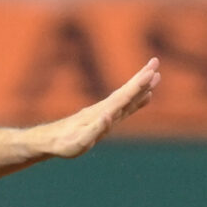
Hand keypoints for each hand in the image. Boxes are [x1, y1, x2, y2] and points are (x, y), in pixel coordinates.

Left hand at [29, 59, 159, 158]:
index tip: (151, 72)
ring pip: (127, 96)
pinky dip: (137, 100)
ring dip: (141, 86)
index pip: (123, 97)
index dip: (138, 86)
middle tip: (156, 62)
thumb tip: (108, 114)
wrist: (51, 140)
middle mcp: (105, 110)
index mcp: (102, 113)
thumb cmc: (65, 144)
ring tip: (155, 75)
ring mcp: (105, 112)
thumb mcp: (79, 141)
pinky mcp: (104, 117)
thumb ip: (95, 129)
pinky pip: (124, 106)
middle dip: (142, 79)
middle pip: (127, 92)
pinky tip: (146, 96)